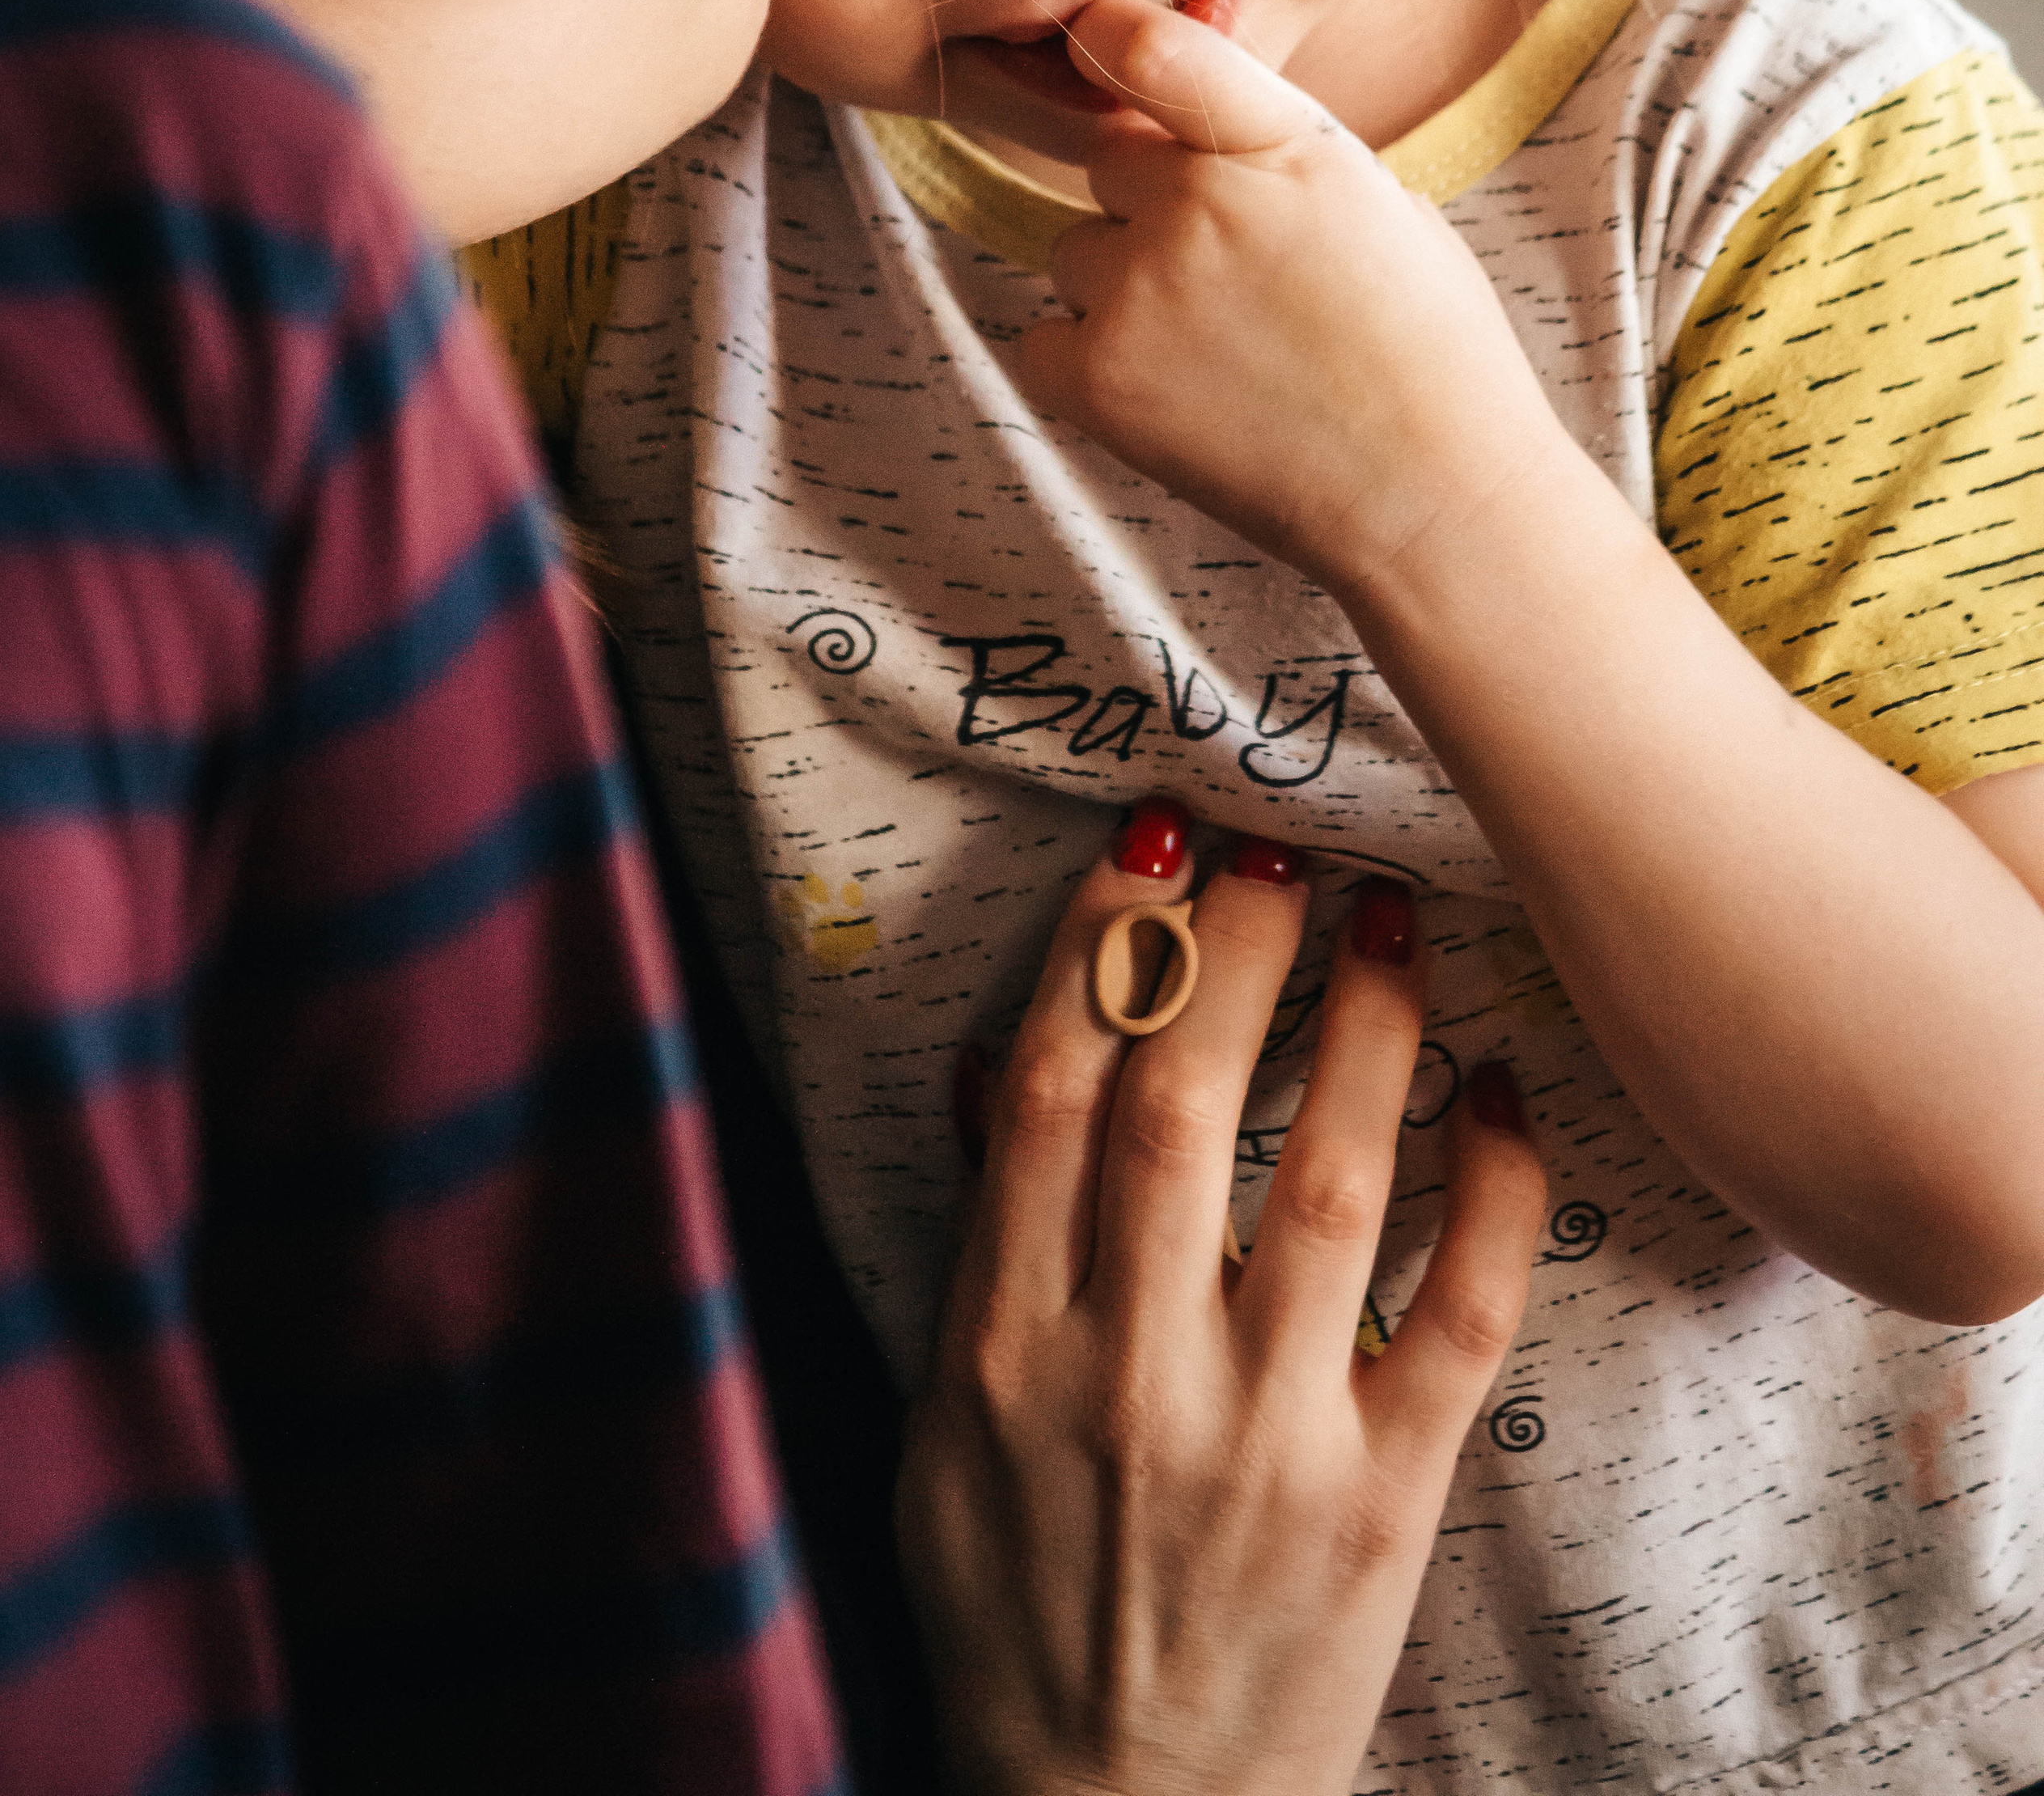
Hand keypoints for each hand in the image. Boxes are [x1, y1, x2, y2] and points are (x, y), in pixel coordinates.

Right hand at [898, 819, 1544, 1795]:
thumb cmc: (1015, 1603)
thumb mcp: (944, 1430)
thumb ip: (979, 1247)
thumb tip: (1003, 1060)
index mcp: (1004, 1347)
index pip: (1051, 1091)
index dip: (1103, 945)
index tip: (1151, 841)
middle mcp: (1126, 1377)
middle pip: (1186, 1106)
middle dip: (1236, 948)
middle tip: (1277, 846)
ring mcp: (1264, 1442)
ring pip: (1332, 1182)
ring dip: (1368, 1030)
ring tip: (1392, 923)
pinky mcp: (1383, 1503)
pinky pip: (1461, 1314)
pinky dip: (1495, 1189)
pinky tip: (1499, 1087)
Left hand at [1018, 0, 1573, 601]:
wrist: (1437, 500)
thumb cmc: (1428, 353)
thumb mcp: (1379, 204)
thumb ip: (1278, 152)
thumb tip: (1183, 130)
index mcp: (1289, 144)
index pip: (1154, 49)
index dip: (1107, 40)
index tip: (1090, 42)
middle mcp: (1203, 201)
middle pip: (1109, 167)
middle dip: (1149, 211)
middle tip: (1229, 285)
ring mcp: (1142, 289)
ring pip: (1077, 255)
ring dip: (1122, 291)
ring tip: (1218, 355)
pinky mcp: (1098, 378)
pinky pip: (1044, 338)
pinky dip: (1087, 366)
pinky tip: (1170, 396)